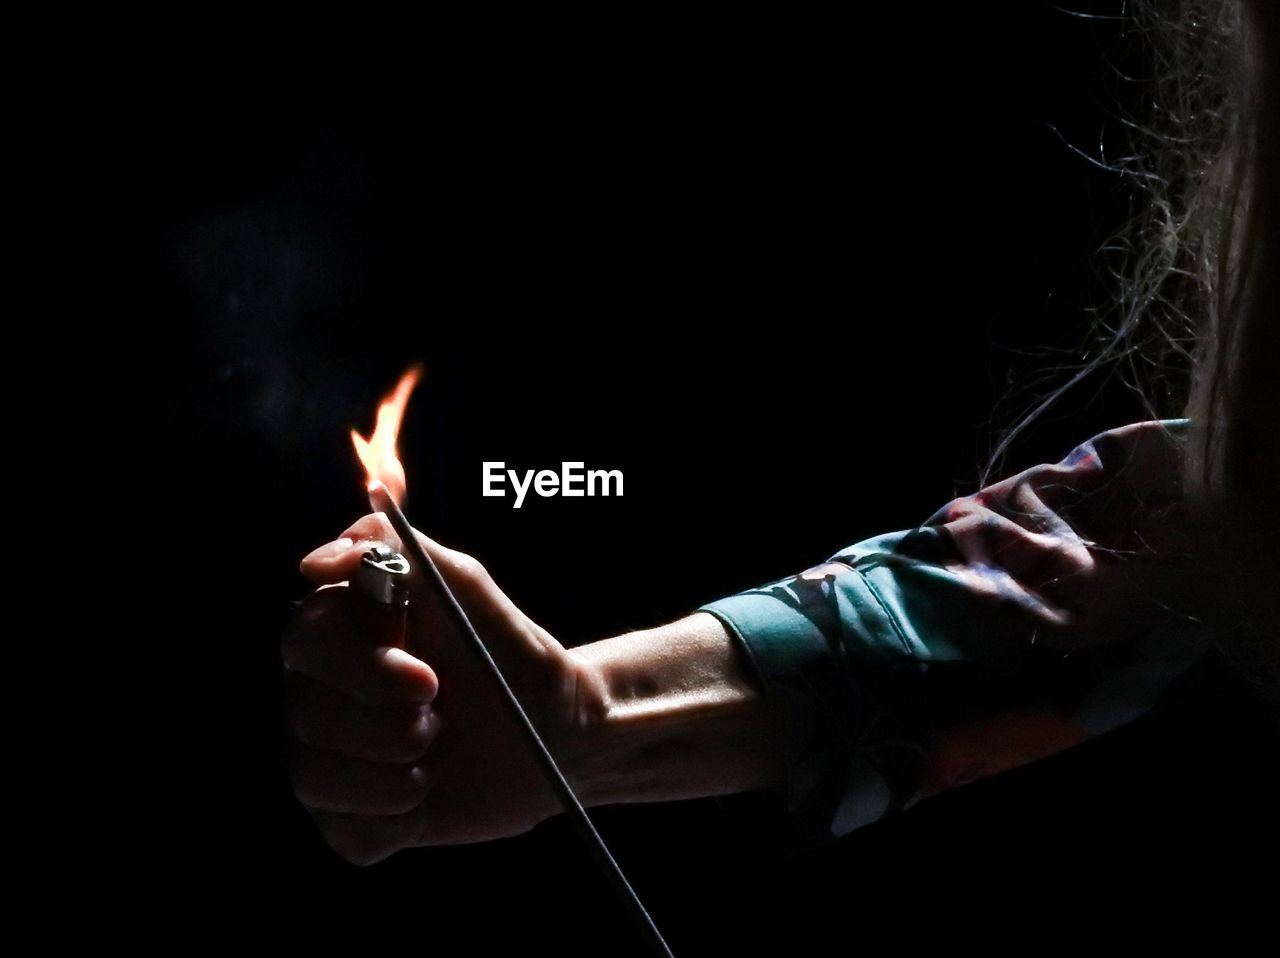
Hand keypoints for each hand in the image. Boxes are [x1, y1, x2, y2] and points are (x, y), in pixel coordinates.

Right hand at [282, 513, 596, 864]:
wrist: (554, 732)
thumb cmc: (506, 652)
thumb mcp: (464, 585)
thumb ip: (396, 549)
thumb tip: (319, 561)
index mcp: (339, 631)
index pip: (304, 639)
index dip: (362, 668)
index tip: (427, 681)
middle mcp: (319, 693)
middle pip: (305, 714)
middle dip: (387, 726)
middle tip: (441, 719)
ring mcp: (327, 758)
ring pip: (314, 778)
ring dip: (394, 774)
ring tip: (439, 755)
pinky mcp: (348, 819)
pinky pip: (347, 833)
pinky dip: (397, 820)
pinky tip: (428, 796)